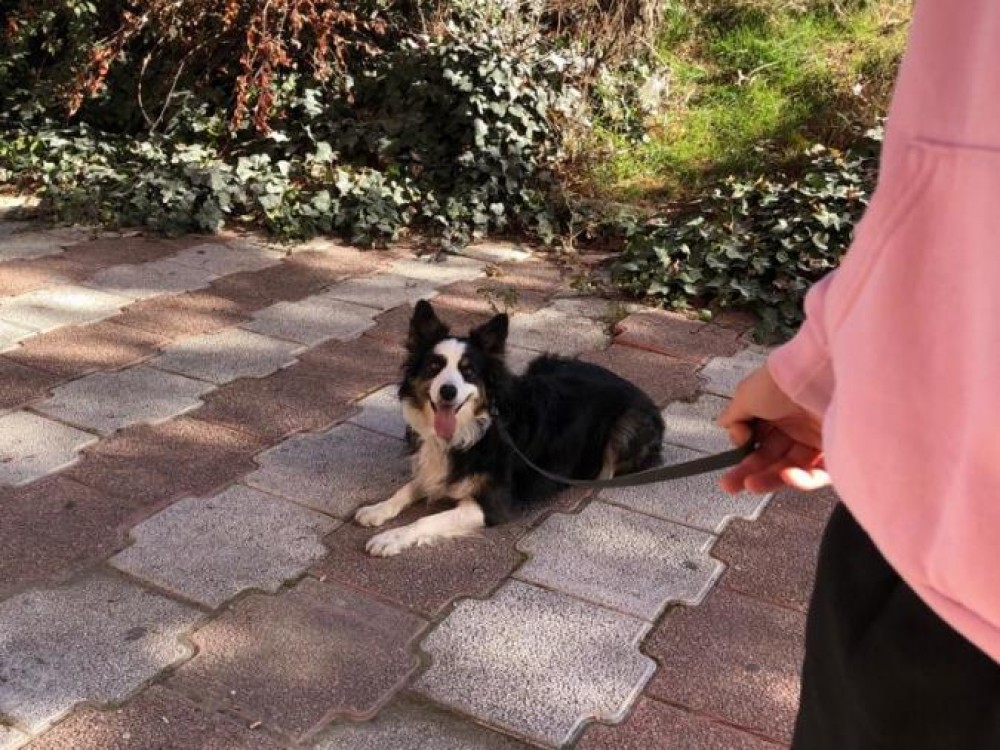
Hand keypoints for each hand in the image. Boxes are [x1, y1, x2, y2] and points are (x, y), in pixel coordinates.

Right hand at [717, 365, 829, 493]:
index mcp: (775, 410)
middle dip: (747, 472)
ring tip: (751, 485)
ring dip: (768, 480)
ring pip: (788, 469)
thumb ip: (733, 415)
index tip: (734, 452)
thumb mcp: (745, 395)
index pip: (756, 439)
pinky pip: (816, 475)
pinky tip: (786, 476)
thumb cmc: (783, 383)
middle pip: (769, 457)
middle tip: (729, 485)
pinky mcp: (834, 455)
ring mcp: (815, 441)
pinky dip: (800, 480)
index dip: (742, 451)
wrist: (821, 378)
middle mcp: (795, 425)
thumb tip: (723, 424)